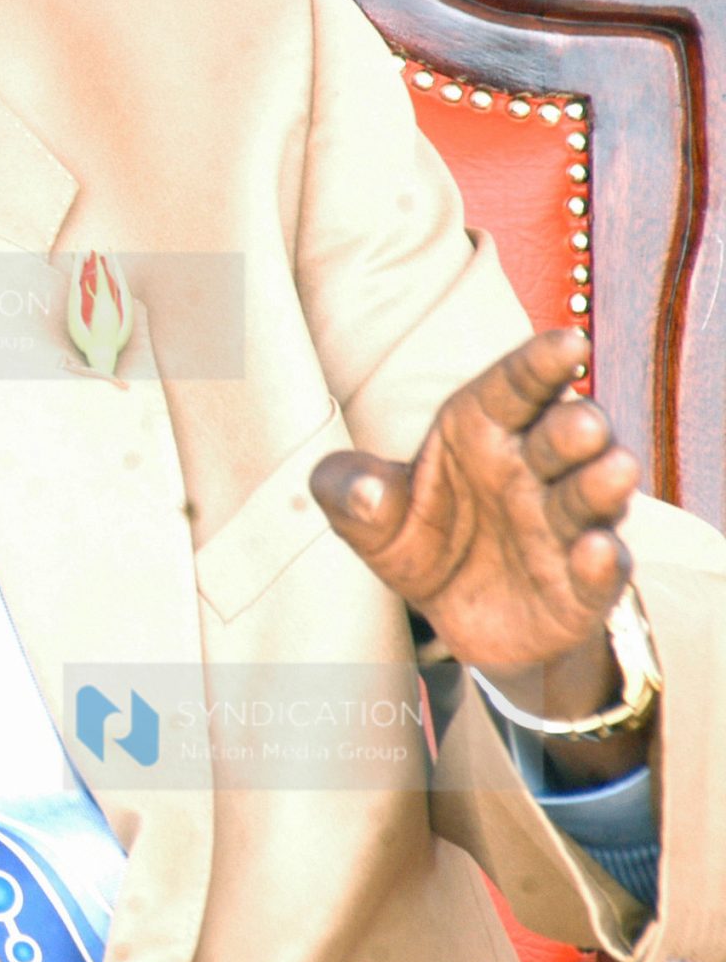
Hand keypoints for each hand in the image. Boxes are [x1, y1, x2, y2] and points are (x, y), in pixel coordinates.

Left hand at [311, 329, 636, 694]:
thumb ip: (347, 488)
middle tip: (582, 424)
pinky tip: (597, 551)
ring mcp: (564, 526)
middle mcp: (533, 470)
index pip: (513, 387)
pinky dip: (602, 564)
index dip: (540, 364)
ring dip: (602, 484)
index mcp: (482, 431)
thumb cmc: (416, 539)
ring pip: (592, 496)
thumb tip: (363, 490)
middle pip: (562, 437)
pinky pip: (600, 575)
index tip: (569, 343)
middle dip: (576, 427)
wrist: (451, 618)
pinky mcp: (582, 587)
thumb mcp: (366, 515)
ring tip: (614, 469)